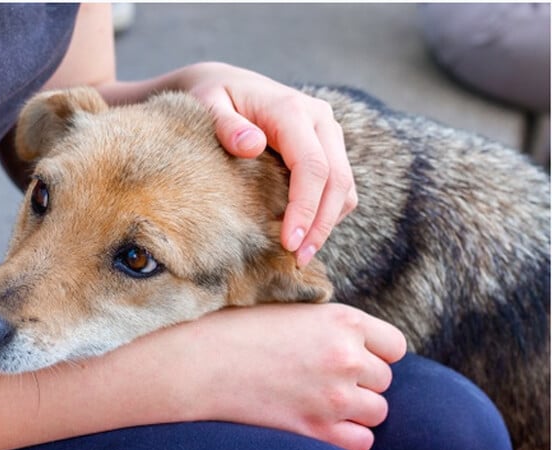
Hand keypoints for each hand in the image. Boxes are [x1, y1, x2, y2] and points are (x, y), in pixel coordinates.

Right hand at [168, 303, 405, 449]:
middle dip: (361, 382)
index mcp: (342, 320)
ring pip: (377, 412)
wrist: (200, 363)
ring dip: (355, 410)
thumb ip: (330, 326)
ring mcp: (334, 396)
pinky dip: (346, 437)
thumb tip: (356, 342)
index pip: (394, 346)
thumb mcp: (291, 312)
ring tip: (321, 402)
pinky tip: (320, 424)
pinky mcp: (317, 429)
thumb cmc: (237, 330)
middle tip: (324, 380)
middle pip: (384, 380)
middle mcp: (347, 358)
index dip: (375, 353)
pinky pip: (361, 442)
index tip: (354, 357)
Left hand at [175, 62, 357, 266]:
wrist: (227, 84)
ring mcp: (328, 134)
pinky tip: (302, 233)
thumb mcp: (209, 105)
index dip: (305, 209)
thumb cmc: (213, 98)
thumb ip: (226, 124)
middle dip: (321, 225)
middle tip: (297, 260)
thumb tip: (252, 145)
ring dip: (328, 223)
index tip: (289, 243)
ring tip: (300, 254)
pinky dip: (327, 212)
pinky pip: (339, 186)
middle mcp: (320, 120)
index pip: (313, 167)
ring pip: (345, 187)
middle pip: (338, 181)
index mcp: (293, 110)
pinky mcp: (328, 148)